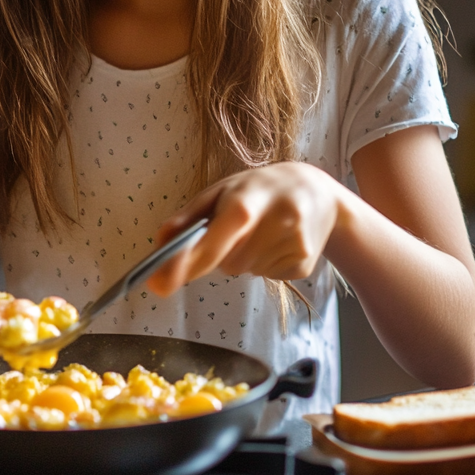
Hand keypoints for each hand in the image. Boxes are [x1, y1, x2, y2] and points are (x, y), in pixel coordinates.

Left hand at [146, 161, 344, 295]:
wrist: (317, 192)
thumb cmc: (260, 189)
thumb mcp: (223, 190)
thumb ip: (189, 218)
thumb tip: (160, 243)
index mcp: (247, 202)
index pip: (214, 240)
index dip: (185, 263)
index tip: (157, 284)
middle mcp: (275, 223)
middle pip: (226, 263)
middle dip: (222, 252)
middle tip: (238, 227)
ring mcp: (293, 246)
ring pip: (244, 271)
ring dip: (242, 258)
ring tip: (260, 231)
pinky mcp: (303, 265)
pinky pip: (266, 277)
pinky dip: (263, 264)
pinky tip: (276, 241)